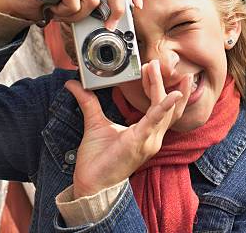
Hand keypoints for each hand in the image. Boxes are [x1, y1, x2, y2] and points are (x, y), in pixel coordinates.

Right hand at [0, 0, 142, 29]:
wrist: (20, 0)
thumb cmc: (51, 1)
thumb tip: (119, 14)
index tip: (138, 4)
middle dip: (116, 8)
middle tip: (110, 25)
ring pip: (93, 0)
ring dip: (79, 15)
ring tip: (64, 12)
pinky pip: (76, 4)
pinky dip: (66, 14)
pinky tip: (55, 9)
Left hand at [66, 60, 191, 197]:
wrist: (91, 184)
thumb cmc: (98, 160)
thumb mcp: (95, 123)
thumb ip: (88, 102)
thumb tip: (74, 84)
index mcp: (146, 133)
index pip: (159, 106)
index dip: (157, 86)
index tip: (150, 68)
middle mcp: (153, 137)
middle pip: (167, 106)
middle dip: (162, 82)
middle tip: (155, 61)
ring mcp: (149, 141)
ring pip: (164, 110)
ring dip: (161, 87)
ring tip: (156, 68)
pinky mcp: (140, 143)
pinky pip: (156, 123)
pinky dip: (165, 107)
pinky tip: (172, 95)